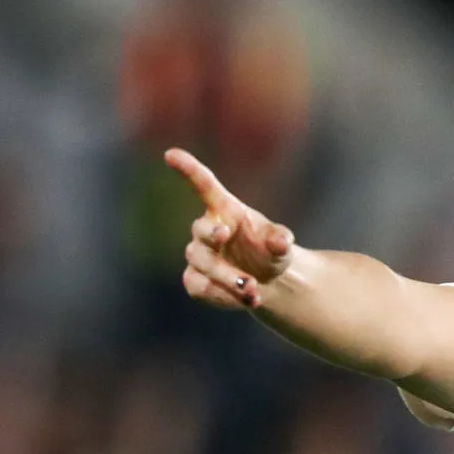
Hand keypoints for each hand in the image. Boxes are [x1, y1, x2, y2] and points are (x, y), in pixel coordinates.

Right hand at [164, 147, 295, 309]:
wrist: (268, 283)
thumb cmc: (271, 253)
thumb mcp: (282, 245)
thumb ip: (281, 240)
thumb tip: (281, 241)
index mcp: (225, 210)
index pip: (204, 185)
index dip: (189, 169)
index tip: (172, 154)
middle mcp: (207, 229)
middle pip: (200, 230)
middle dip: (210, 233)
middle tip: (225, 234)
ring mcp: (198, 255)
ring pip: (201, 263)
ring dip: (226, 277)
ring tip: (253, 289)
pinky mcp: (195, 280)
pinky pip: (199, 287)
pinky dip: (221, 295)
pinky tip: (245, 299)